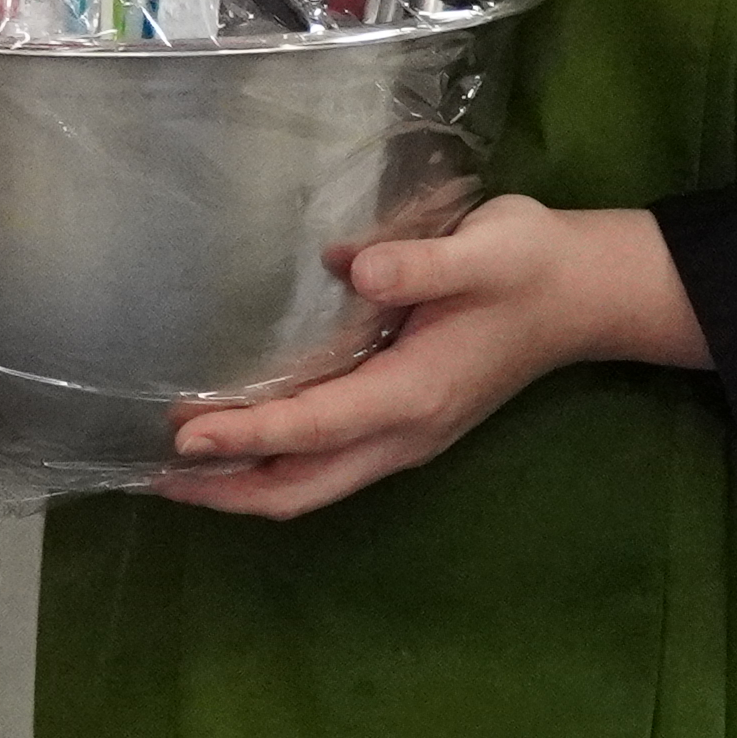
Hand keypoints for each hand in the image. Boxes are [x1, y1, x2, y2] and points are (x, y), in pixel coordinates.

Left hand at [159, 195, 700, 519]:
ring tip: (175, 469)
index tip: (180, 435)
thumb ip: (421, 263)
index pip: (311, 427)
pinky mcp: (404, 424)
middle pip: (302, 486)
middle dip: (227, 487)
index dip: (244, 434)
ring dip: (245, 483)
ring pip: (313, 483)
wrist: (584, 292)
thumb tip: (351, 266)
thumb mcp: (486, 249)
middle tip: (152, 474)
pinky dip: (275, 464)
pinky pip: (327, 463)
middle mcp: (405, 431)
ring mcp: (406, 436)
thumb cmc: (530, 264)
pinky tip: (235, 441)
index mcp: (414, 394)